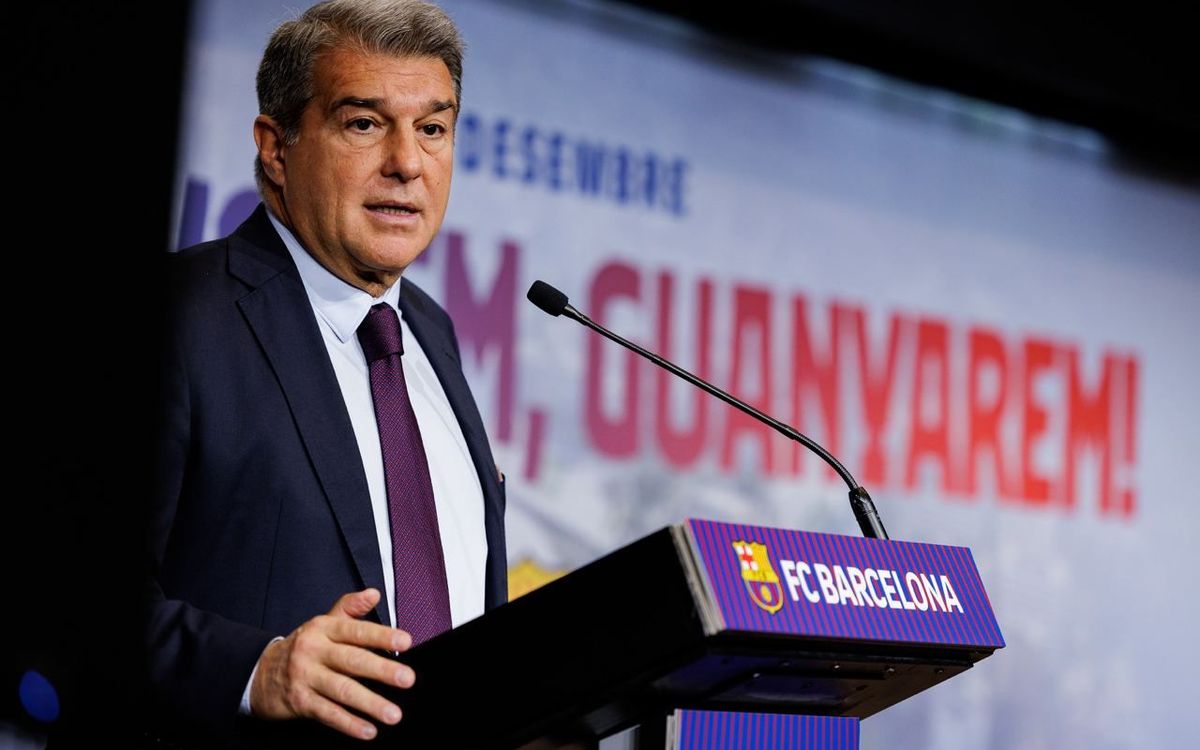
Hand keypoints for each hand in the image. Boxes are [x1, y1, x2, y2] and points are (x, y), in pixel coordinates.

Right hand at [249, 588, 414, 739]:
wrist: (260, 672)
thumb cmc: (302, 647)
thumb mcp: (323, 623)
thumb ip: (350, 608)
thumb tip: (373, 594)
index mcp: (324, 629)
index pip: (356, 631)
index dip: (381, 636)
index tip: (405, 641)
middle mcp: (314, 651)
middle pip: (352, 660)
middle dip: (382, 670)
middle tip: (407, 679)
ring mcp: (306, 677)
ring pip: (342, 690)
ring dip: (370, 704)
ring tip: (393, 713)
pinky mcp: (300, 701)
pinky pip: (328, 714)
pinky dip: (349, 724)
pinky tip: (368, 730)